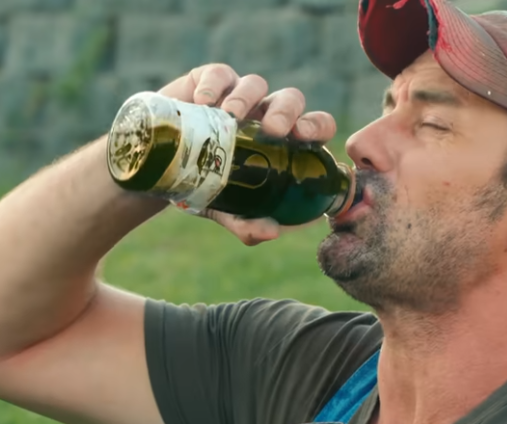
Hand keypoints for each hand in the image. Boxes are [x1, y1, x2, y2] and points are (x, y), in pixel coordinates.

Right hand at [157, 64, 337, 245]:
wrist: (156, 169)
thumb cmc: (205, 186)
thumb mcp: (226, 210)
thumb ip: (248, 225)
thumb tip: (271, 232)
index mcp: (285, 142)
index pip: (316, 127)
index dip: (317, 127)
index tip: (304, 139)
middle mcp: (266, 114)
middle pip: (291, 100)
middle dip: (286, 111)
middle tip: (272, 130)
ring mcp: (239, 95)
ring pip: (256, 84)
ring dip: (247, 98)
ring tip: (229, 117)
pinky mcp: (209, 81)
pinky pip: (219, 74)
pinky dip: (214, 85)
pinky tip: (203, 102)